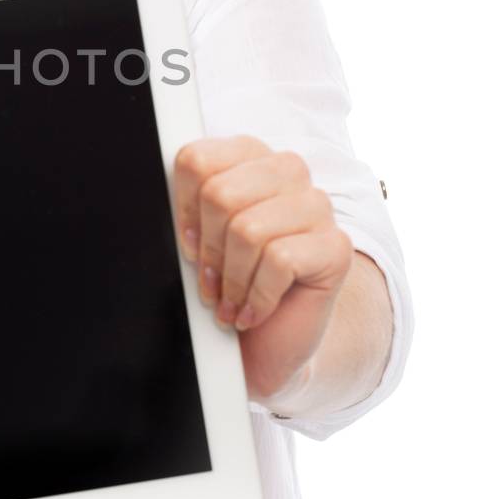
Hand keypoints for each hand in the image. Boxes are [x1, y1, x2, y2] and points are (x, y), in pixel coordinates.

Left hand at [172, 136, 353, 406]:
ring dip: (231, 280)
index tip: (187, 246)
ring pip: (248, 230)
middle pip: (220, 194)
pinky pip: (279, 261)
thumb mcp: (201, 243)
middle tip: (208, 282)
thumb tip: (163, 208)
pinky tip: (253, 312)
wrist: (274, 341)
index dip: (183, 210)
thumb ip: (187, 214)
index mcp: (249, 157)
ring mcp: (317, 206)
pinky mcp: (335, 246)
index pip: (197, 160)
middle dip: (207, 250)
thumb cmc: (236, 284)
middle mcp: (287, 171)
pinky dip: (257, 296)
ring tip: (229, 303)